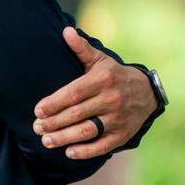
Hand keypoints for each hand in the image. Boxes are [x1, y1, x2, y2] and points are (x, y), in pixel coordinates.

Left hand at [31, 26, 156, 159]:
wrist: (147, 92)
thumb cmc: (114, 75)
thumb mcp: (100, 60)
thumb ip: (81, 48)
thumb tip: (65, 31)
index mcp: (102, 80)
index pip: (73, 93)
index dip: (54, 103)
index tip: (37, 110)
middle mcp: (111, 99)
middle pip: (76, 114)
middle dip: (54, 122)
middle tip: (37, 127)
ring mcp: (118, 119)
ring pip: (87, 131)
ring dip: (64, 138)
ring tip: (46, 141)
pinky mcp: (122, 135)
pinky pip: (102, 146)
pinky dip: (85, 151)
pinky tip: (69, 152)